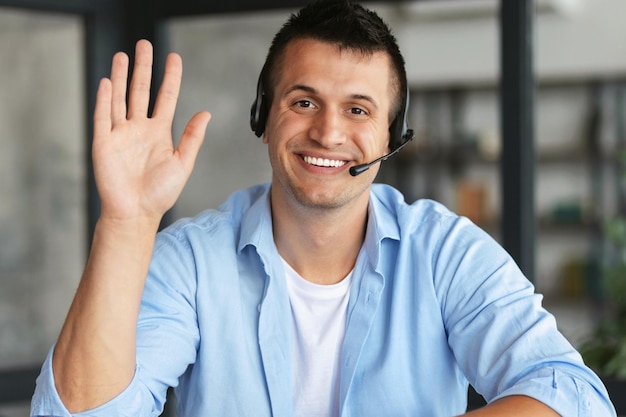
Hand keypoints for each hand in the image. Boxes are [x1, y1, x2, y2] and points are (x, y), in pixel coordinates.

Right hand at [92, 39, 210, 224]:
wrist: (136, 213)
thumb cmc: (160, 193)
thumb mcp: (182, 163)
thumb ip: (192, 137)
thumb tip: (206, 113)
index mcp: (160, 132)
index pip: (166, 97)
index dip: (170, 77)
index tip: (173, 57)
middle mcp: (139, 129)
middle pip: (141, 91)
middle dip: (143, 68)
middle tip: (144, 44)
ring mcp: (120, 134)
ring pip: (120, 99)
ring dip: (120, 77)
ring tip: (122, 55)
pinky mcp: (104, 143)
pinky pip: (103, 117)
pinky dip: (105, 100)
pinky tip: (107, 82)